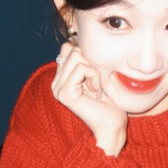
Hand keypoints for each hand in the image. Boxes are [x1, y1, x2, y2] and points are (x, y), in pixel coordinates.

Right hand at [51, 42, 126, 156]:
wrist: (112, 125)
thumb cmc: (109, 102)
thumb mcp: (96, 74)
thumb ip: (84, 60)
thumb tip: (72, 42)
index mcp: (61, 77)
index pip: (68, 48)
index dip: (87, 56)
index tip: (95, 76)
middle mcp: (56, 82)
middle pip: (72, 50)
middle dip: (91, 62)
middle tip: (97, 83)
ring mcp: (58, 88)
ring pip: (76, 56)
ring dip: (94, 70)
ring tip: (97, 88)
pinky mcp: (64, 93)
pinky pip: (81, 68)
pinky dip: (94, 76)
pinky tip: (97, 91)